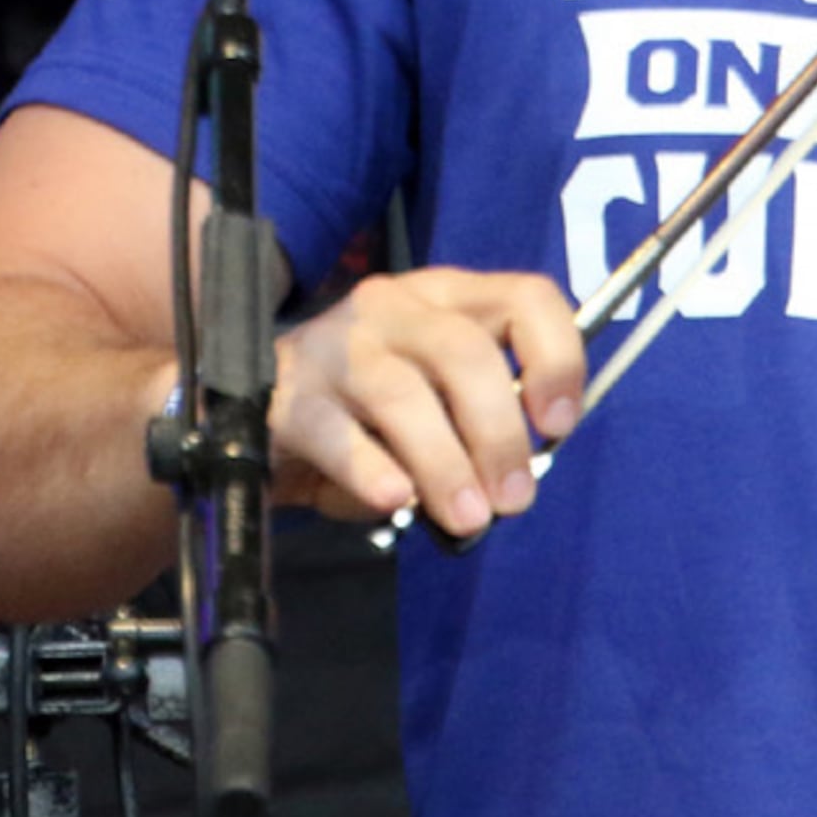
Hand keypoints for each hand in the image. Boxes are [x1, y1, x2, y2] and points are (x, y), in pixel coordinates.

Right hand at [266, 267, 584, 541]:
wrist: (257, 423)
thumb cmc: (367, 416)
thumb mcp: (435, 407)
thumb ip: (478, 424)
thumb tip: (512, 480)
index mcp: (445, 298)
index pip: (524, 297)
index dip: (555, 358)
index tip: (559, 425)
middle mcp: (392, 307)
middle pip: (465, 353)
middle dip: (499, 433)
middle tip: (513, 499)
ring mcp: (334, 346)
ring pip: (404, 395)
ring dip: (446, 465)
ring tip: (466, 518)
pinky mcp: (288, 397)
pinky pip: (338, 435)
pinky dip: (373, 471)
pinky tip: (395, 500)